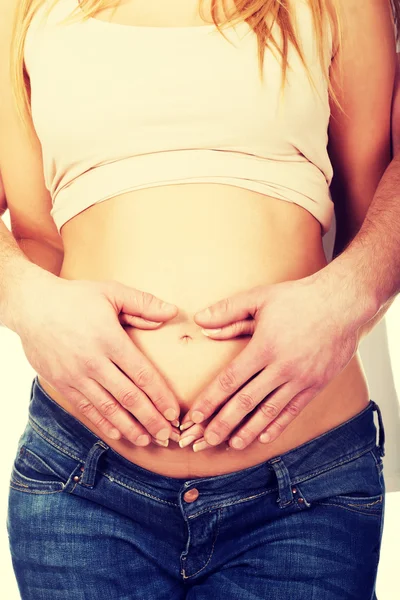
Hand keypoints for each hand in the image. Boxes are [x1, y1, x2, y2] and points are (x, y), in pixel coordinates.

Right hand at [13, 271, 180, 445]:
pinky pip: (85, 408)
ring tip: (146, 440)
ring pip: (107, 408)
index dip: (160, 396)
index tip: (173, 412)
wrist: (31, 306)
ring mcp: (75, 375)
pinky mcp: (61, 383)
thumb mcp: (111, 292)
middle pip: (128, 397)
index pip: (142, 374)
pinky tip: (117, 433)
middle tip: (167, 435)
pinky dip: (102, 422)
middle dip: (150, 419)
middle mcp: (93, 362)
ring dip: (129, 427)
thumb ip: (143, 303)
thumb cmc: (75, 298)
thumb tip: (172, 312)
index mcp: (110, 340)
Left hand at [179, 272, 363, 450]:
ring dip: (248, 430)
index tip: (194, 416)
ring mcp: (301, 379)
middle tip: (205, 441)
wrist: (343, 304)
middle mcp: (282, 368)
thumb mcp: (260, 298)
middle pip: (246, 402)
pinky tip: (263, 437)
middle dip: (223, 423)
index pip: (230, 380)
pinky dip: (277, 426)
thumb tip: (199, 321)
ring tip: (231, 445)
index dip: (210, 400)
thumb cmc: (298, 298)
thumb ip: (228, 311)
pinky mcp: (316, 385)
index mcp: (264, 347)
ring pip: (269, 412)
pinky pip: (293, 410)